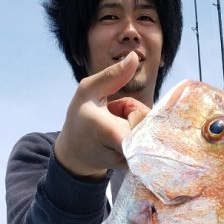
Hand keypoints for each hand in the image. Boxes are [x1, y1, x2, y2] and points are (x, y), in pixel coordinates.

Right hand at [54, 52, 149, 178]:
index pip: (144, 119)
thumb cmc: (80, 119)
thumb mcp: (88, 91)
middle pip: (147, 120)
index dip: (146, 109)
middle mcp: (125, 152)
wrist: (75, 155)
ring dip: (135, 122)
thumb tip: (135, 57)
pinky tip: (120, 135)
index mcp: (111, 132)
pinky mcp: (137, 166)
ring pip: (148, 130)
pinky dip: (137, 134)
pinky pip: (147, 141)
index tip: (137, 102)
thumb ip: (112, 75)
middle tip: (114, 111)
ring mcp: (132, 162)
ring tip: (114, 123)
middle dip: (135, 111)